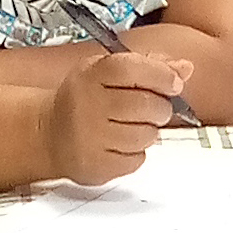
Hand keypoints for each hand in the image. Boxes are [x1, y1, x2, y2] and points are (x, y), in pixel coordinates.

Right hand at [43, 52, 191, 185]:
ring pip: (146, 135)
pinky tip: (119, 143)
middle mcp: (87, 105)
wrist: (48, 133)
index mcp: (91, 75)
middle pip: (147, 104)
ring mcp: (90, 138)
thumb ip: (148, 66)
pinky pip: (137, 160)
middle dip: (160, 107)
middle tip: (152, 107)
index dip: (161, 75)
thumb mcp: (107, 71)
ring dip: (148, 131)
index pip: (133, 68)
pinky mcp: (95, 166)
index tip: (174, 83)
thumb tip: (185, 68)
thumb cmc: (84, 99)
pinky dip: (136, 152)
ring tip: (130, 125)